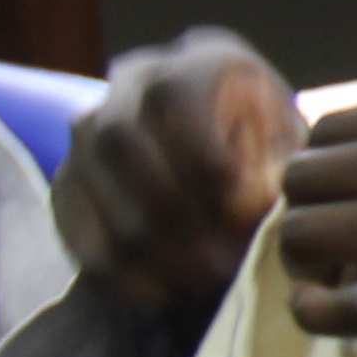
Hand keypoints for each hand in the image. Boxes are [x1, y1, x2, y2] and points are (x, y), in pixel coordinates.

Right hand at [55, 31, 302, 316]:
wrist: (220, 139)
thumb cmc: (268, 141)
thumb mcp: (289, 139)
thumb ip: (278, 164)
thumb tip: (257, 211)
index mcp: (193, 62)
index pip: (172, 97)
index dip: (204, 157)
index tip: (246, 212)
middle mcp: (127, 85)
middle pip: (121, 145)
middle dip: (177, 217)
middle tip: (226, 267)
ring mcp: (86, 137)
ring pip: (96, 194)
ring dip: (153, 253)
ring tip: (205, 284)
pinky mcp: (67, 187)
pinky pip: (80, 237)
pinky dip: (123, 275)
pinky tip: (168, 293)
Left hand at [271, 92, 356, 356]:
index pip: (334, 127)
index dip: (327, 169)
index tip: (347, 199)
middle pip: (305, 177)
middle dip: (309, 213)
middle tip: (338, 246)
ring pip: (303, 235)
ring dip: (306, 263)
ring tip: (341, 280)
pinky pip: (334, 308)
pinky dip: (314, 314)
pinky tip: (328, 314)